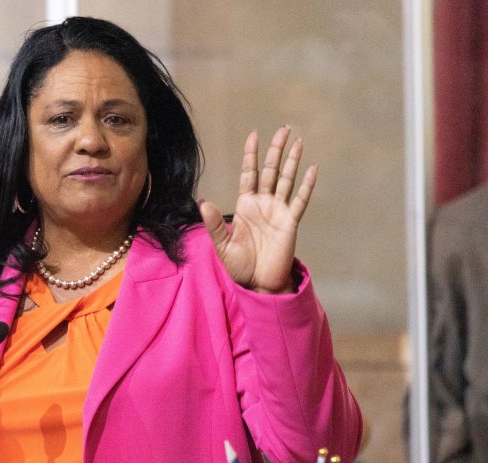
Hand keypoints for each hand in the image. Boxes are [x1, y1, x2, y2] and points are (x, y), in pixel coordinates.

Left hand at [198, 126, 316, 293]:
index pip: (249, 173)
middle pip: (270, 170)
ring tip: (298, 141)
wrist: (258, 283)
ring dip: (292, 161)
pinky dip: (307, 185)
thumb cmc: (239, 265)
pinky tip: (313, 169)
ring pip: (286, 180)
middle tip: (284, 128)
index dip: (252, 154)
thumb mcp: (221, 245)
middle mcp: (263, 204)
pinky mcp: (290, 222)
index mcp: (245, 205)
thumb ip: (214, 223)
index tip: (254, 134)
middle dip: (276, 150)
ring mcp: (278, 211)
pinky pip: (300, 200)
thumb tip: (202, 202)